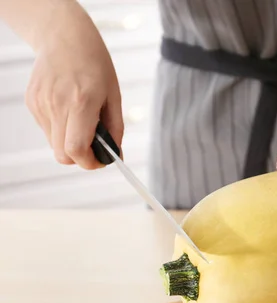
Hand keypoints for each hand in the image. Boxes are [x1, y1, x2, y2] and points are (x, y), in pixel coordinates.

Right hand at [24, 2, 123, 169]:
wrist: (65, 38)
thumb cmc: (95, 65)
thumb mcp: (114, 96)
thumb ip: (115, 128)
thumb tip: (115, 155)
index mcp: (81, 102)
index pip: (76, 149)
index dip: (89, 162)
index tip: (101, 161)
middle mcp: (57, 104)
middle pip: (62, 154)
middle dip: (80, 158)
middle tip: (95, 150)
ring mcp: (40, 103)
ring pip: (53, 144)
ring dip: (70, 142)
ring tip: (83, 122)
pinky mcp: (32, 101)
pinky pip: (47, 129)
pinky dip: (60, 129)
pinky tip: (69, 110)